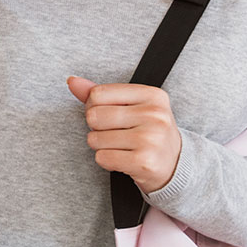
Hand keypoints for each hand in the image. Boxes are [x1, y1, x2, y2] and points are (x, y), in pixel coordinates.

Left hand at [67, 76, 181, 193]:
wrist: (174, 164)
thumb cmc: (147, 131)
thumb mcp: (131, 106)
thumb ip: (100, 93)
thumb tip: (72, 81)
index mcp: (152, 95)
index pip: (98, 94)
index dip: (93, 106)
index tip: (109, 115)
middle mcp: (155, 115)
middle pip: (94, 116)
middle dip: (96, 127)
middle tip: (115, 133)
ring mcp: (151, 139)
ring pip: (95, 139)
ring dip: (100, 146)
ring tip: (120, 146)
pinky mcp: (144, 162)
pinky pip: (102, 158)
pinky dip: (106, 161)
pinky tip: (123, 158)